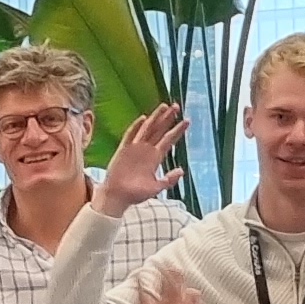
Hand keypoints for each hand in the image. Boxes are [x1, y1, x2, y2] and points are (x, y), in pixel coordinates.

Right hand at [95, 101, 185, 215]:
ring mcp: (134, 148)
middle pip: (159, 130)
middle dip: (168, 118)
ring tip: (164, 106)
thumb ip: (169, 180)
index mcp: (155, 158)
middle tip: (176, 106)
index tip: (187, 121)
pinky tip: (143, 118)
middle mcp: (146, 150)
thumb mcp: (156, 188)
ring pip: (147, 129)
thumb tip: (181, 170)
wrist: (117, 197)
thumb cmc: (135, 194)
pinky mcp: (123, 150)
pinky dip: (136, 127)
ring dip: (155, 117)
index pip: (168, 140)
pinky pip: (130, 135)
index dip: (177, 130)